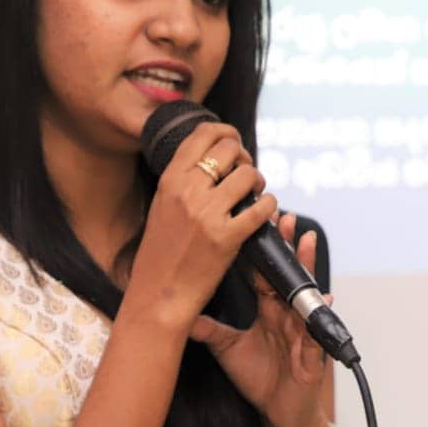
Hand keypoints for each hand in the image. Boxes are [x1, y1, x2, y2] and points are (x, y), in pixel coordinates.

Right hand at [125, 123, 276, 329]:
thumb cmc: (160, 254)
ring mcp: (207, 214)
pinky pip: (261, 209)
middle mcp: (187, 191)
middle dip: (244, 157)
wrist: (158, 295)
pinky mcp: (226, 238)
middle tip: (246, 174)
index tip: (234, 142)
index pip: (203, 134)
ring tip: (255, 194)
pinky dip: (269, 206)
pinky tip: (265, 211)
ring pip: (249, 175)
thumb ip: (182, 181)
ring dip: (258, 182)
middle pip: (229, 149)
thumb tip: (211, 159)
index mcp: (170, 180)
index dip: (226, 132)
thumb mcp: (162, 206)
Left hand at [189, 213, 332, 426]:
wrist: (280, 414)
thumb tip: (178, 312)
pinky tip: (327, 295)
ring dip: (307, 267)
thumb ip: (208, 328)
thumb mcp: (227, 349)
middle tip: (283, 216)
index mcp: (268, 309)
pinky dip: (322, 313)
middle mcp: (286, 314)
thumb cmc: (258, 378)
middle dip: (287, 245)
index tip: (253, 221)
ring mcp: (302, 330)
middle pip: (287, 273)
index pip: (264, 272)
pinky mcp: (314, 351)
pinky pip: (318, 329)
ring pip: (306, 292)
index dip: (260, 249)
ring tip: (307, 240)